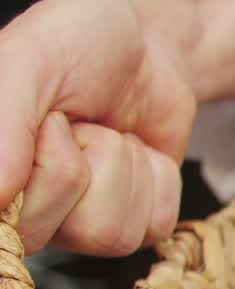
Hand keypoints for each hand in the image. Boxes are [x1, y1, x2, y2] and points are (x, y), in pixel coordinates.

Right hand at [0, 0, 234, 256]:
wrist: (146, 48)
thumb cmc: (77, 48)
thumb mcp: (29, 64)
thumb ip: (4, 126)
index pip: (10, 220)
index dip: (48, 166)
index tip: (52, 122)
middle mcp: (25, 211)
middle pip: (63, 233)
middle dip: (85, 162)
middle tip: (76, 124)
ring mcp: (79, 226)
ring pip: (111, 234)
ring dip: (125, 168)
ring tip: (107, 133)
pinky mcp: (133, 227)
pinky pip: (154, 227)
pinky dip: (158, 179)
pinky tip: (138, 151)